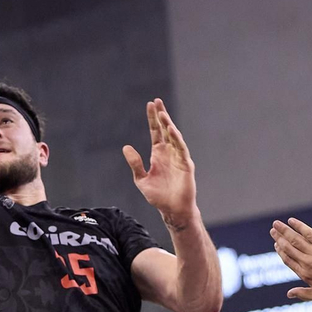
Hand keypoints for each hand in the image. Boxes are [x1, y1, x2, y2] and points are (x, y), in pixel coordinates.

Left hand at [124, 99, 197, 227]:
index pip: (155, 132)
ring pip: (174, 137)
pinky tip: (171, 130)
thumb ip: (135, 163)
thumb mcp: (141, 179)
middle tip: (156, 101)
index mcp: (158, 154)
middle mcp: (169, 153)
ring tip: (162, 114)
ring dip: (168, 125)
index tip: (150, 104)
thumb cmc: (159, 196)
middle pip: (165, 130)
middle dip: (161, 115)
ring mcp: (178, 157)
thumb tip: (125, 147)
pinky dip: (176, 139)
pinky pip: (181, 149)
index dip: (152, 119)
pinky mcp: (186, 165)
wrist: (172, 210)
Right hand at [271, 219, 311, 302]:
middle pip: (289, 248)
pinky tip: (291, 221)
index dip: (280, 251)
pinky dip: (299, 226)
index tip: (276, 244)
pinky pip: (309, 233)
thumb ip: (303, 294)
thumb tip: (289, 294)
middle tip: (272, 231)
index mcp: (305, 274)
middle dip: (279, 238)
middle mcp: (307, 262)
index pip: (288, 260)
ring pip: (295, 239)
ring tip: (276, 224)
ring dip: (284, 231)